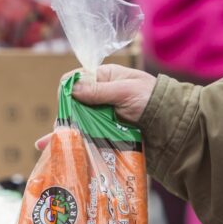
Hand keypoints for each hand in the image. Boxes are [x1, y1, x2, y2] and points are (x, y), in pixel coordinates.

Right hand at [36, 64, 156, 149]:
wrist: (171, 123)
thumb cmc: (152, 99)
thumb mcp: (126, 91)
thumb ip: (99, 90)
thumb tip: (73, 89)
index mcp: (104, 77)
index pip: (76, 78)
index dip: (69, 89)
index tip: (67, 103)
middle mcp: (98, 94)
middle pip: (73, 102)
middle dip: (66, 113)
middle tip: (63, 127)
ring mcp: (99, 113)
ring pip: (75, 119)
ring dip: (66, 129)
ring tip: (52, 143)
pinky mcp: (102, 130)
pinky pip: (83, 133)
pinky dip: (73, 139)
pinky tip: (58, 146)